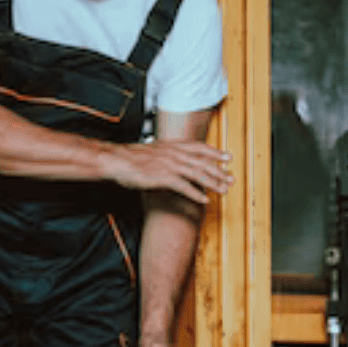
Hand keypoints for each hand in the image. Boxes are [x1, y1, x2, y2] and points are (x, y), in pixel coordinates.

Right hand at [105, 139, 232, 203]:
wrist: (116, 160)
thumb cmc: (130, 157)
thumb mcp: (152, 151)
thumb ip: (166, 154)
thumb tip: (174, 159)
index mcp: (172, 145)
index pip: (199, 147)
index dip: (215, 152)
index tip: (227, 157)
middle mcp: (174, 153)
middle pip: (203, 162)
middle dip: (219, 171)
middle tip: (231, 178)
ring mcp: (170, 165)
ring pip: (198, 174)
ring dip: (213, 183)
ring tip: (223, 190)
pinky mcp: (164, 177)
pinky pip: (185, 187)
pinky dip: (196, 194)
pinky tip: (204, 200)